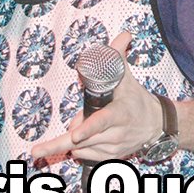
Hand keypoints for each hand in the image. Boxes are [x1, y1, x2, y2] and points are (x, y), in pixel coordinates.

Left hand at [30, 32, 163, 161]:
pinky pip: (87, 157)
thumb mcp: (129, 77)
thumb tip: (124, 34)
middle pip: (85, 141)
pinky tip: (76, 142)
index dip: (87, 129)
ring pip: (83, 149)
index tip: (74, 134)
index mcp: (120, 113)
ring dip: (71, 142)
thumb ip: (119, 56)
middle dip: (60, 143)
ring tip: (69, 133)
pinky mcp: (111, 157)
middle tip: (36, 150)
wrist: (157, 125)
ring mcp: (114, 147)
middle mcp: (117, 133)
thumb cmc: (138, 100)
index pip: (101, 122)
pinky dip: (78, 150)